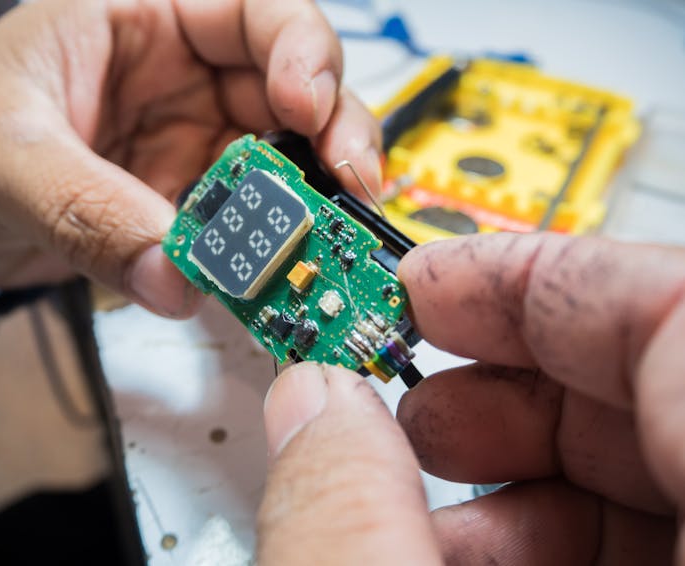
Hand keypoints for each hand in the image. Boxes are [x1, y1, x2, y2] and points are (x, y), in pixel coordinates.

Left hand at [0, 0, 380, 316]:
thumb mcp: (0, 156)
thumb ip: (85, 210)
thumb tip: (175, 276)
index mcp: (141, 19)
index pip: (250, 10)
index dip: (298, 48)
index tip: (305, 105)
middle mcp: (184, 77)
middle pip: (292, 87)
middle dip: (331, 132)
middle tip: (348, 183)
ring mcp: (194, 145)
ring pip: (284, 158)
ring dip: (313, 196)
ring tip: (327, 233)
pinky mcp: (191, 203)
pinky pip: (248, 221)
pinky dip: (271, 246)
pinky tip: (283, 266)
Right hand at [256, 233, 684, 564]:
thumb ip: (355, 524)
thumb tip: (311, 408)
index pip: (671, 312)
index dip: (532, 279)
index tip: (427, 281)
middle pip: (646, 381)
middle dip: (496, 380)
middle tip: (394, 394)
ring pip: (636, 465)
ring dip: (500, 470)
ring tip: (403, 495)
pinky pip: (638, 533)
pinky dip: (537, 534)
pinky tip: (454, 551)